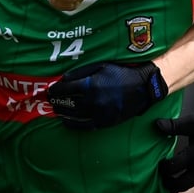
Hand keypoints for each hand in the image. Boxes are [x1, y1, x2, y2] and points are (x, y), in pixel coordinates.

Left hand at [47, 61, 167, 129]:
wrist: (142, 88)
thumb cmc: (120, 73)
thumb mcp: (100, 66)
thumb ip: (80, 72)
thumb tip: (63, 80)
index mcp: (90, 85)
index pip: (65, 89)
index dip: (55, 90)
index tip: (50, 90)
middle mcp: (92, 101)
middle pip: (67, 103)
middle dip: (56, 101)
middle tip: (51, 100)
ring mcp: (98, 113)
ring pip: (73, 115)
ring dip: (62, 112)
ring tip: (56, 109)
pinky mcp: (104, 122)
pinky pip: (84, 125)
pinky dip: (72, 124)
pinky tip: (66, 121)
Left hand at [156, 99, 193, 192]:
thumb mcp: (191, 122)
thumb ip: (173, 126)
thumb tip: (156, 125)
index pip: (173, 167)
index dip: (163, 167)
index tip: (159, 164)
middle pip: (181, 184)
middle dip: (169, 184)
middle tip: (161, 180)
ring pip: (191, 183)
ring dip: (180, 184)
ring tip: (170, 180)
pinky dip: (190, 178)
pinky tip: (184, 172)